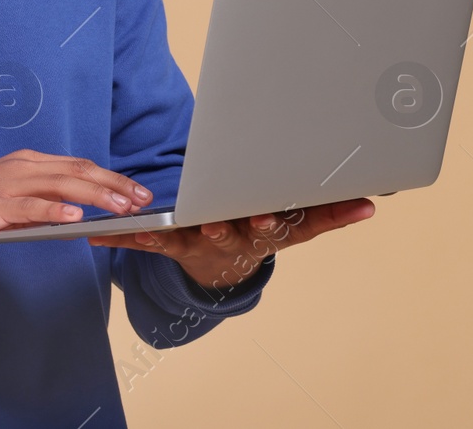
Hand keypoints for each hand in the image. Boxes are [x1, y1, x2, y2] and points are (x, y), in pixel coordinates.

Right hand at [0, 148, 151, 242]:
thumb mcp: (14, 198)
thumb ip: (44, 203)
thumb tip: (80, 217)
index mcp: (30, 162)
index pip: (80, 165)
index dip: (112, 178)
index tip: (137, 191)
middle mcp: (23, 167)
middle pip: (78, 171)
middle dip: (114, 185)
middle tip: (142, 200)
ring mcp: (8, 184)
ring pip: (61, 184)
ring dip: (95, 196)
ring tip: (121, 207)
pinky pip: (29, 207)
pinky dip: (54, 210)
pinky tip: (75, 217)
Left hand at [86, 198, 375, 289]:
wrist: (223, 269)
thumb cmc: (261, 230)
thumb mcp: (299, 226)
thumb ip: (332, 212)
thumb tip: (372, 202)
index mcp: (267, 229)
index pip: (277, 226)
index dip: (275, 221)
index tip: (271, 215)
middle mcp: (236, 237)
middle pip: (233, 230)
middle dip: (227, 224)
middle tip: (220, 219)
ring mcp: (203, 242)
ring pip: (188, 234)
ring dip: (172, 231)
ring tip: (157, 226)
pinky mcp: (174, 242)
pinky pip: (148, 238)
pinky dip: (124, 236)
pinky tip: (99, 234)